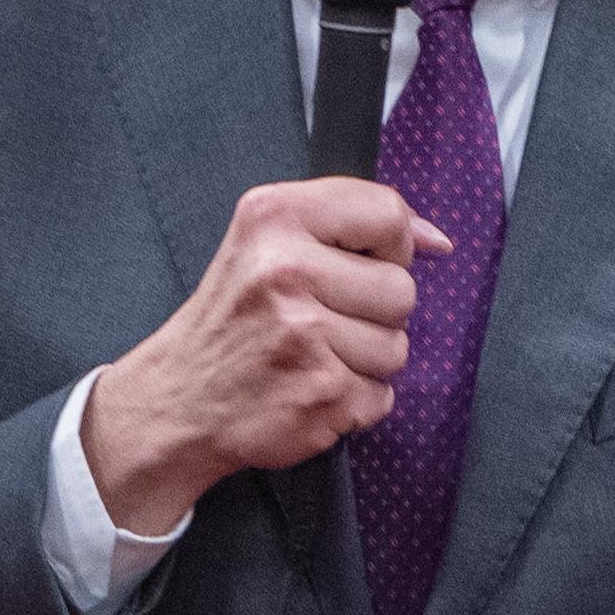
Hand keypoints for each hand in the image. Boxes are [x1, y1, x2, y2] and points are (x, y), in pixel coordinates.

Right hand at [84, 179, 438, 533]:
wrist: (178, 400)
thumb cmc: (233, 320)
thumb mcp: (267, 242)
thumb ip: (348, 225)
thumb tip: (436, 241)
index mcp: (273, 217)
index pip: (386, 212)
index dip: (391, 245)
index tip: (367, 263)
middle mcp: (286, 270)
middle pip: (402, 288)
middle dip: (375, 313)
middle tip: (321, 321)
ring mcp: (304, 335)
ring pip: (398, 347)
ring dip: (364, 361)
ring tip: (312, 356)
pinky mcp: (321, 392)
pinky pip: (382, 396)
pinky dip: (353, 402)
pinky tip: (308, 388)